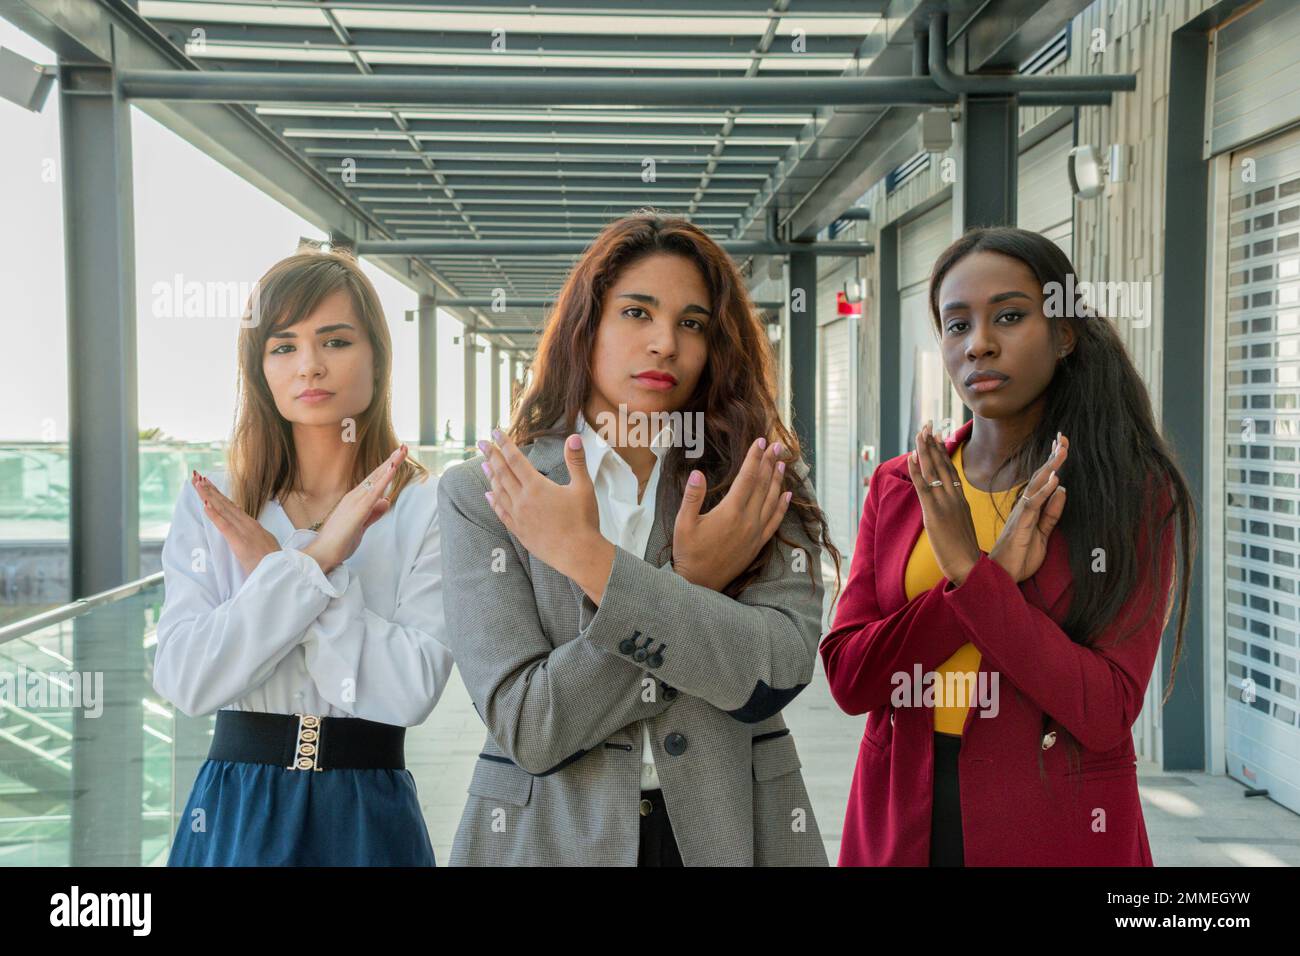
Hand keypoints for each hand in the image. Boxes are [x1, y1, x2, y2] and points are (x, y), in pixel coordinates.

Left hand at [192, 470, 280, 576]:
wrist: (281, 572)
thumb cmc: (273, 564)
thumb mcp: (267, 545)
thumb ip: (257, 537)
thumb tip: (251, 532)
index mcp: (254, 526)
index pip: (233, 508)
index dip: (221, 496)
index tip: (210, 486)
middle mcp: (249, 525)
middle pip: (227, 504)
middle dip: (212, 491)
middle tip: (199, 478)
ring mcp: (244, 532)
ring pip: (224, 510)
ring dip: (210, 496)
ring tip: (198, 484)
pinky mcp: (240, 542)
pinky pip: (224, 526)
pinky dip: (214, 515)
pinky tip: (205, 505)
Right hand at [301, 445, 405, 574]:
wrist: (323, 553)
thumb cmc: (339, 541)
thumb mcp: (362, 525)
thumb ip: (374, 513)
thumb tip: (386, 500)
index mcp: (355, 500)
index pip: (374, 480)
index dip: (387, 468)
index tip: (398, 456)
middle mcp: (354, 497)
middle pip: (376, 475)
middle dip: (392, 460)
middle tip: (404, 446)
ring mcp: (355, 502)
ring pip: (376, 479)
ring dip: (390, 464)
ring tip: (401, 451)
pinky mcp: (358, 511)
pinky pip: (374, 492)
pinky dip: (384, 479)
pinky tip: (392, 469)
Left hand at [480, 428, 612, 598]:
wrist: (578, 554)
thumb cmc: (583, 521)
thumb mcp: (583, 487)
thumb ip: (576, 461)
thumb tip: (574, 437)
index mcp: (537, 487)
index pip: (515, 460)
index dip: (504, 444)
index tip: (495, 432)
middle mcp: (523, 500)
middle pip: (502, 473)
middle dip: (491, 456)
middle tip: (481, 443)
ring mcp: (518, 516)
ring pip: (499, 492)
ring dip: (490, 476)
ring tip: (483, 464)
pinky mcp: (519, 531)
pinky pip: (501, 513)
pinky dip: (493, 501)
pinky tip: (488, 495)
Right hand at [672, 437, 791, 590]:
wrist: (699, 583)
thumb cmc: (688, 552)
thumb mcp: (683, 523)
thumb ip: (692, 497)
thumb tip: (697, 473)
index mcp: (730, 512)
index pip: (747, 478)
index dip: (754, 458)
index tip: (759, 442)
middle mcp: (747, 521)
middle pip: (763, 485)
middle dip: (769, 463)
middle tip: (776, 445)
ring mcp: (755, 533)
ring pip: (772, 501)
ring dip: (778, 480)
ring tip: (782, 463)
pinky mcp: (758, 544)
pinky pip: (775, 521)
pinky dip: (783, 506)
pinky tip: (787, 494)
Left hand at [905, 421, 980, 586]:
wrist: (968, 567)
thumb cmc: (964, 552)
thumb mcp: (961, 526)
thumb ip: (954, 513)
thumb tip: (944, 509)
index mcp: (961, 500)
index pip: (951, 470)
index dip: (943, 452)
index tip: (937, 436)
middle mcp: (955, 498)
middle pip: (943, 464)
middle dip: (933, 444)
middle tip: (927, 425)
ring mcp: (945, 504)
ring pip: (934, 471)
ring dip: (925, 450)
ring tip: (920, 433)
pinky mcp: (934, 514)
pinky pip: (924, 487)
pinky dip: (917, 471)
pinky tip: (911, 457)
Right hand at [989, 433, 1067, 581]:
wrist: (1004, 576)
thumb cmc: (1020, 556)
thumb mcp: (1043, 533)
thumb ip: (1052, 513)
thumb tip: (1062, 490)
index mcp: (1029, 507)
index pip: (1043, 481)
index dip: (1052, 463)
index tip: (1061, 446)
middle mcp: (1024, 506)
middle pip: (1040, 476)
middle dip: (1052, 457)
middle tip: (1063, 437)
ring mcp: (1021, 513)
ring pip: (1036, 485)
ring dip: (1050, 467)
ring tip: (1061, 450)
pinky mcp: (1020, 524)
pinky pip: (1033, 504)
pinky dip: (1044, 490)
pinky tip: (1054, 478)